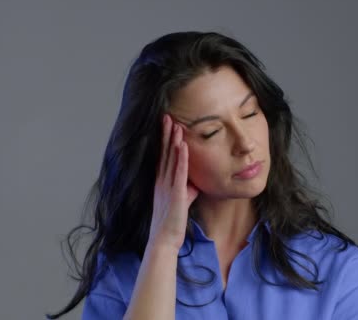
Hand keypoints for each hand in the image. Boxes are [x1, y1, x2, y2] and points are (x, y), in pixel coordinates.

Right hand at [148, 114, 198, 251]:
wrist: (164, 240)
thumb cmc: (173, 222)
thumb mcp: (182, 200)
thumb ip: (187, 188)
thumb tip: (196, 181)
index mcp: (162, 182)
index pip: (163, 156)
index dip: (164, 140)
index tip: (167, 125)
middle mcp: (162, 181)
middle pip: (164, 153)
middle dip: (166, 134)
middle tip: (167, 116)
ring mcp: (167, 186)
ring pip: (170, 159)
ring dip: (173, 141)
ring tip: (175, 124)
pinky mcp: (175, 194)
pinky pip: (178, 172)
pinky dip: (181, 158)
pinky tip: (182, 145)